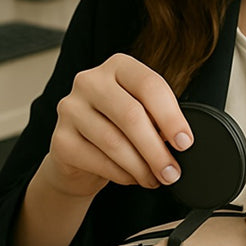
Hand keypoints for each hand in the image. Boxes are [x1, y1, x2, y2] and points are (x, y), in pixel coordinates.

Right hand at [43, 53, 192, 200]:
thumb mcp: (143, 115)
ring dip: (141, 167)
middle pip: (131, 115)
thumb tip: (180, 142)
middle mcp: (90, 81)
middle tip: (171, 172)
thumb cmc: (118, 129)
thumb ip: (159, 120)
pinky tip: (131, 178)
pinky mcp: (60, 139)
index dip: (171, 117)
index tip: (185, 143)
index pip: (149, 84)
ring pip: (114, 142)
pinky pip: (98, 161)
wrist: (78, 155)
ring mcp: (71, 108)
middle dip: (157, 150)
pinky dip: (122, 175)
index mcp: (118, 66)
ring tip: (155, 179)